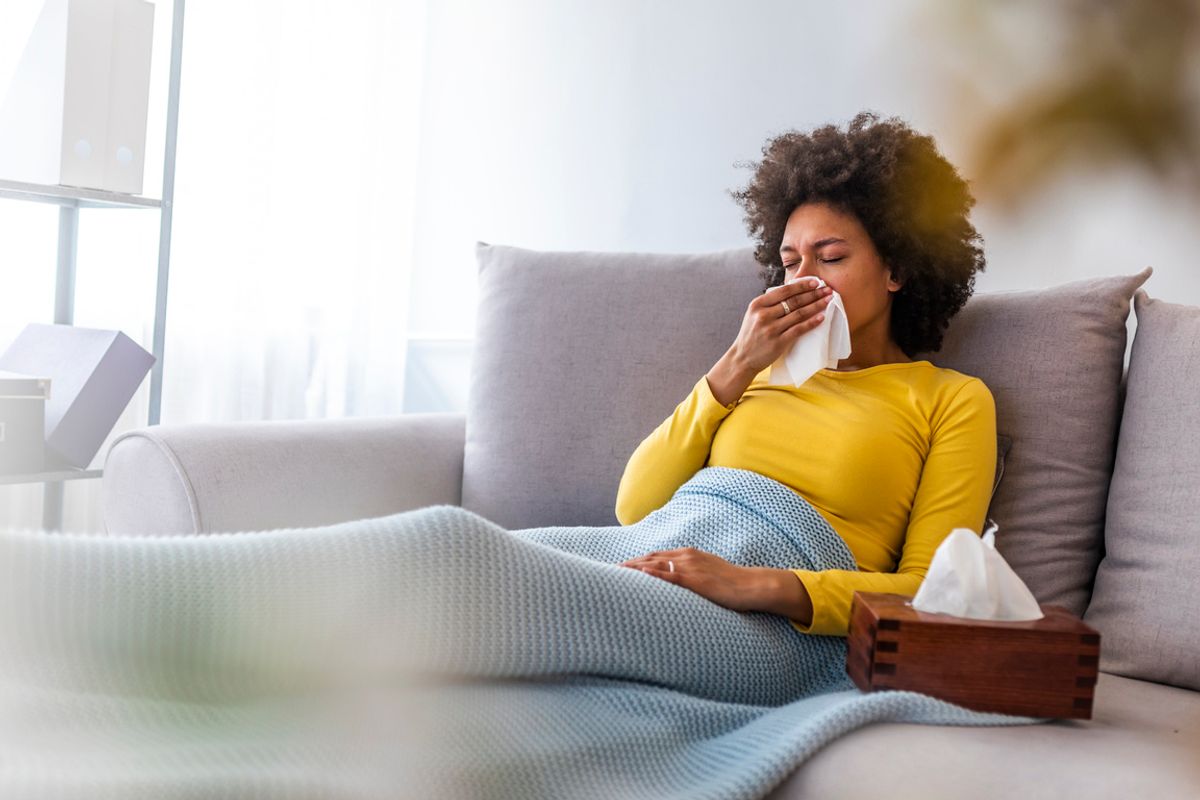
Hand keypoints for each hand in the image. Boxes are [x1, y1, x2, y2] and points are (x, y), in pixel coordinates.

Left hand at [619, 547, 762, 611]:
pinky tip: (639, 576)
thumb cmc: (733, 583)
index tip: (622, 566)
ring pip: (655, 565)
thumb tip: (680, 583)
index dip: (638, 560)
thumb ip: (693, 574)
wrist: (751, 585)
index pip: (657, 556)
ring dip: (634, 568)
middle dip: (630, 564)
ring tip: (616, 574)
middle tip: (611, 570)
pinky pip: (669, 576)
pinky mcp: (694, 579)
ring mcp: (690, 566)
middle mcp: (686, 556)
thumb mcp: (709, 573)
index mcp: (689, 554)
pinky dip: (652, 574)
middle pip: (650, 558)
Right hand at [730, 277, 832, 373]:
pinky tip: (821, 318)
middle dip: (813, 294)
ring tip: (827, 301)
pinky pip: (798, 329)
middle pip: (794, 301)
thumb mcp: (754, 314)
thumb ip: (770, 304)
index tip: (816, 282)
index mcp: (757, 304)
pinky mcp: (778, 342)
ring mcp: (771, 329)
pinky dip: (811, 322)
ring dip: (816, 306)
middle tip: (827, 289)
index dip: (802, 286)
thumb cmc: (752, 334)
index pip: (784, 291)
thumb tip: (794, 291)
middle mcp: (763, 315)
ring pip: (798, 314)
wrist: (743, 357)